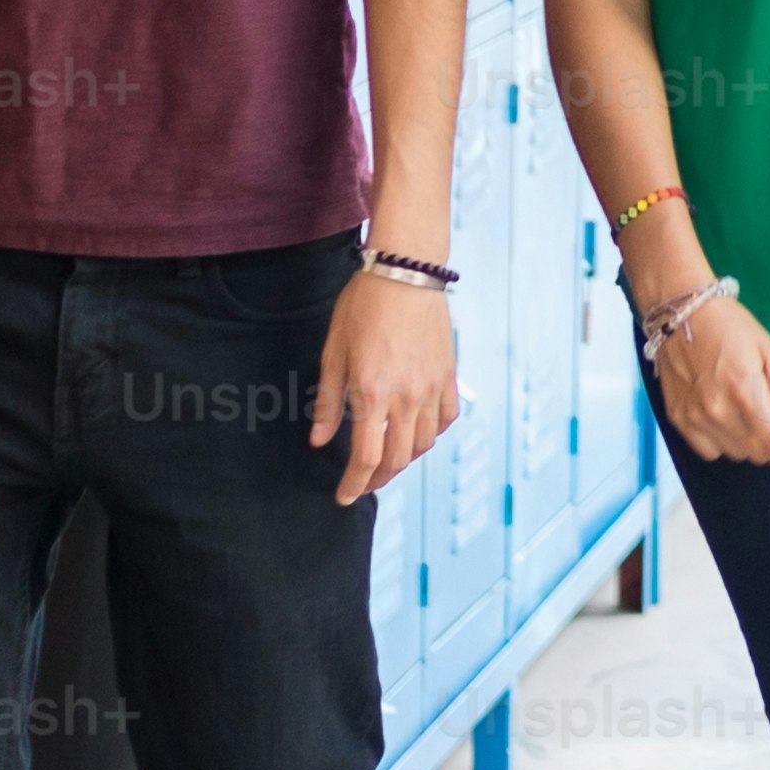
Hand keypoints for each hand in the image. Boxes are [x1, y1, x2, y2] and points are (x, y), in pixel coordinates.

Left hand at [309, 266, 460, 506]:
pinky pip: (445, 419)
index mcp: (372, 393)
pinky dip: (431, 434)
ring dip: (403, 460)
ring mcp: (432, 388)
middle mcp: (406, 398)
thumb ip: (330, 402)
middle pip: (397, 459)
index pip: (367, 458)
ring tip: (387, 460)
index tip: (344, 496)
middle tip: (362, 485)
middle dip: (377, 480)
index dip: (354, 484)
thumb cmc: (363, 307)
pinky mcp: (448, 376)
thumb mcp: (334, 353)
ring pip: (423, 444)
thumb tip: (321, 441)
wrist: (404, 273)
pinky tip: (417, 432)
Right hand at [638, 271, 769, 502]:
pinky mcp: (678, 420)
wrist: (679, 312)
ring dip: (747, 439)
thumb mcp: (769, 352)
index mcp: (748, 392)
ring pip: (736, 454)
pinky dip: (722, 440)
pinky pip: (710, 451)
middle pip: (759, 453)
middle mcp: (719, 411)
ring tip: (739, 403)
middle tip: (765, 407)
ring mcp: (695, 418)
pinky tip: (719, 412)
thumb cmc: (731, 327)